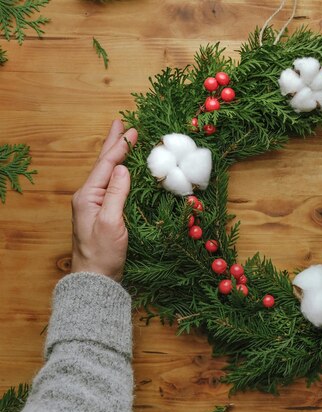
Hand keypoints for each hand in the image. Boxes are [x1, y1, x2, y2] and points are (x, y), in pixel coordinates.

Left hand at [71, 120, 137, 280]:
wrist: (95, 277)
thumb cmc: (103, 253)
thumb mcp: (111, 222)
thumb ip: (116, 193)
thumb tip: (123, 169)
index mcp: (88, 196)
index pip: (106, 165)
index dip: (120, 147)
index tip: (132, 130)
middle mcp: (88, 197)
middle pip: (102, 164)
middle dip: (113, 144)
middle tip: (121, 123)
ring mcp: (94, 205)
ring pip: (106, 172)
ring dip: (116, 155)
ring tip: (122, 139)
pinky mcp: (102, 212)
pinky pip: (110, 184)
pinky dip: (118, 170)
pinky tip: (123, 168)